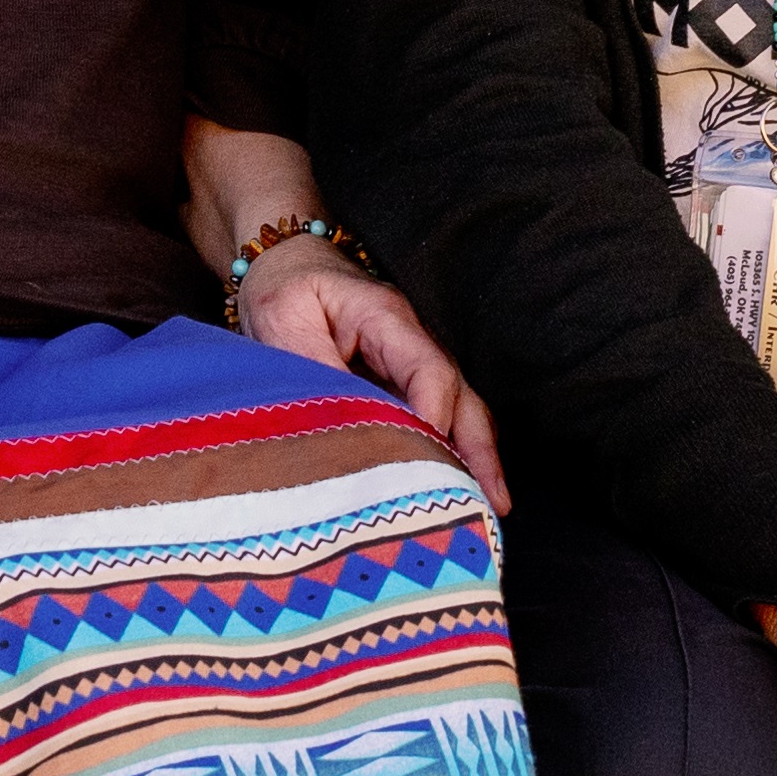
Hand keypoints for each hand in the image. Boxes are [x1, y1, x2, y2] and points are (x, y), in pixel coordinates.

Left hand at [232, 241, 507, 506]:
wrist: (281, 265)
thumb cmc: (283, 290)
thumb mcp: (284, 319)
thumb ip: (315, 368)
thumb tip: (347, 426)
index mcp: (387, 319)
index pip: (430, 371)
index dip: (436, 418)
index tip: (430, 464)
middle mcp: (412, 342)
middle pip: (461, 396)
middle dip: (479, 450)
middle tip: (495, 504)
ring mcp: (410, 365)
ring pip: (457, 412)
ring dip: (474, 458)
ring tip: (488, 509)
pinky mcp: (399, 384)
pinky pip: (435, 419)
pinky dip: (450, 455)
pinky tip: (456, 491)